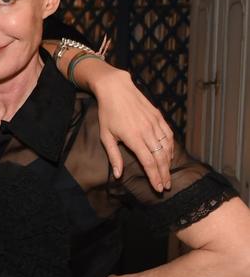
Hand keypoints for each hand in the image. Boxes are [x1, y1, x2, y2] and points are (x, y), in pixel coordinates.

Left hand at [84, 63, 173, 191]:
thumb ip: (114, 156)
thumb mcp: (106, 136)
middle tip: (166, 187)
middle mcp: (147, 131)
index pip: (148, 162)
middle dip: (164, 174)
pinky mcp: (159, 117)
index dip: (154, 177)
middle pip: (160, 158)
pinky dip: (171, 148)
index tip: (158, 188)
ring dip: (168, 163)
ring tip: (167, 175)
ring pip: (167, 148)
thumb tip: (118, 175)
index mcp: (133, 138)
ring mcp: (155, 123)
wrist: (116, 89)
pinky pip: (169, 135)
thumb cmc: (107, 113)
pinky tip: (169, 156)